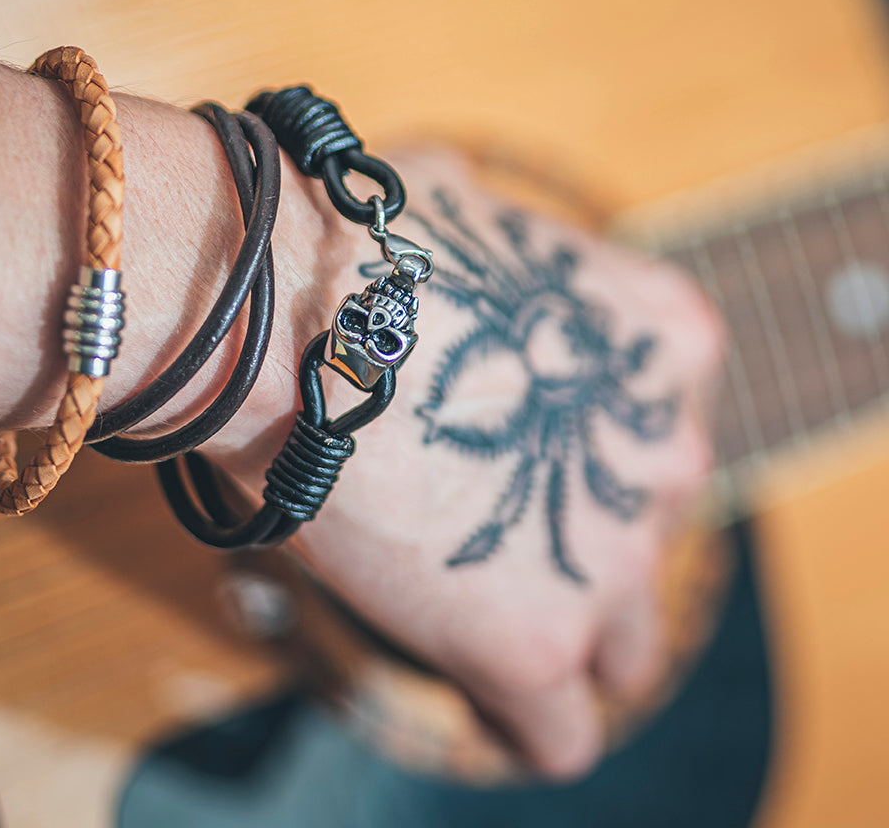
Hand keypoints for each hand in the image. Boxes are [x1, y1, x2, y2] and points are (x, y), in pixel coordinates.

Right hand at [214, 150, 722, 778]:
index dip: (582, 453)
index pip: (658, 434)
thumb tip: (457, 226)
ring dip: (561, 636)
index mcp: (663, 342)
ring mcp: (613, 556)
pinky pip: (559, 732)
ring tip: (484, 619)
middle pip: (647, 537)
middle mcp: (667, 452)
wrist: (275, 319)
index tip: (519, 462)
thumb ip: (497, 242)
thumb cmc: (349, 254)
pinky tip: (479, 695)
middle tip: (490, 534)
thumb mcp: (465, 212)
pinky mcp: (536, 642)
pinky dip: (518, 718)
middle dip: (579, 544)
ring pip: (625, 649)